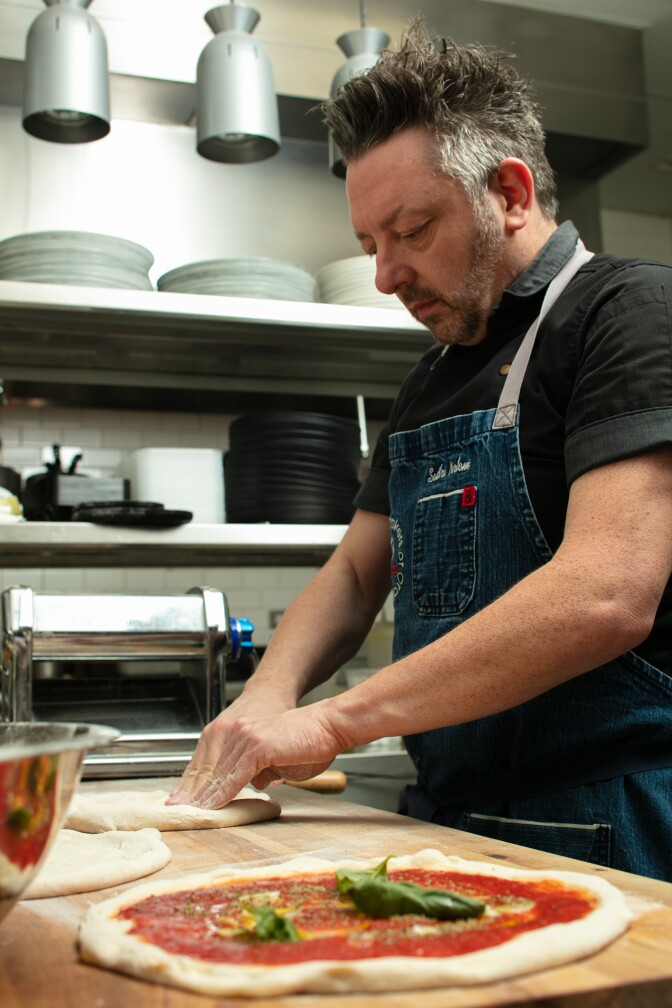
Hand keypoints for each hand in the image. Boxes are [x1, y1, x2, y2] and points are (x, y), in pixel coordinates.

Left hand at [167, 701, 344, 808]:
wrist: (328, 726)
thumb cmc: (309, 742)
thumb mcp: (277, 758)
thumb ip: (261, 768)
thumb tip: (254, 783)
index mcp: (238, 732)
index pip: (209, 761)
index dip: (193, 782)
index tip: (181, 800)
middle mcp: (237, 732)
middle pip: (207, 767)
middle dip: (190, 792)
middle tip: (175, 811)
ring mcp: (246, 738)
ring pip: (218, 773)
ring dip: (203, 797)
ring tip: (191, 814)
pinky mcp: (257, 747)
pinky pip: (234, 776)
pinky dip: (223, 794)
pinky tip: (213, 807)